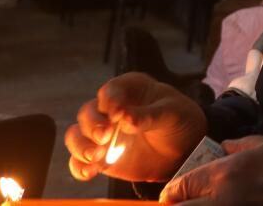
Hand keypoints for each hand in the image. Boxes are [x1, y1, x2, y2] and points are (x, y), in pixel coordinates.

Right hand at [65, 72, 208, 182]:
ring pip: (77, 135)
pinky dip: (80, 166)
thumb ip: (149, 115)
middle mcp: (111, 109)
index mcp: (130, 89)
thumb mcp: (172, 113)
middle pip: (88, 112)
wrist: (185, 150)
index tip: (117, 114)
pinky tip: (90, 172)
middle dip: (92, 125)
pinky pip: (80, 160)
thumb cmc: (180, 121)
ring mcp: (104, 133)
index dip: (110, 101)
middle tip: (105, 137)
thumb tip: (125, 118)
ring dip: (81, 146)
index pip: (110, 90)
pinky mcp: (101, 156)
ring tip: (96, 156)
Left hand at [160, 135, 262, 204]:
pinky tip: (231, 203)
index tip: (172, 194)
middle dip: (178, 204)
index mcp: (225, 174)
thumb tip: (225, 147)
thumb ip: (240, 146)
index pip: (179, 188)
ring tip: (209, 200)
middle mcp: (222, 200)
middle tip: (184, 200)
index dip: (172, 193)